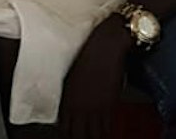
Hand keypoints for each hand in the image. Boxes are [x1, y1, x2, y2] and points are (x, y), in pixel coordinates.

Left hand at [58, 23, 131, 138]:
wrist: (106, 47)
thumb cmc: (89, 57)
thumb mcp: (73, 78)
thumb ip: (72, 97)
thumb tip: (72, 109)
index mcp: (69, 100)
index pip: (65, 128)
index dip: (68, 133)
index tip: (70, 133)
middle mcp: (81, 107)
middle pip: (79, 134)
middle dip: (80, 137)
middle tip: (82, 137)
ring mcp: (96, 108)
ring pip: (94, 134)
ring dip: (93, 136)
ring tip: (94, 136)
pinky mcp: (110, 105)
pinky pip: (106, 127)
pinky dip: (105, 131)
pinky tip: (105, 132)